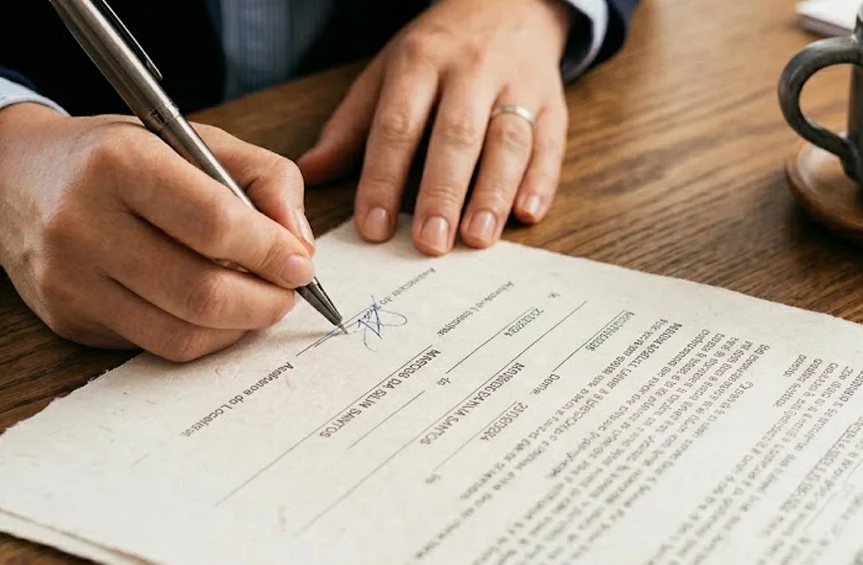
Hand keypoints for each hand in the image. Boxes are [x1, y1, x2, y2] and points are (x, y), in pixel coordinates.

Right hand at [0, 102, 316, 361]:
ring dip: (238, 328)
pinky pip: (154, 346)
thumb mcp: (191, 140)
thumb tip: (299, 246)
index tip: (299, 263)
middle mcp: (83, 222)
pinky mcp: (68, 320)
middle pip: (200, 291)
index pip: (213, 222)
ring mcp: (69, 280)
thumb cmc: (117, 157)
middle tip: (288, 293)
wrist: (11, 181)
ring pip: (180, 334)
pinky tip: (212, 313)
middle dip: (264, 302)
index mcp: (118, 162)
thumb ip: (263, 178)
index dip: (269, 250)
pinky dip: (200, 336)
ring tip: (257, 303)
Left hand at [297, 0, 572, 254]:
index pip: (398, 125)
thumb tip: (309, 174)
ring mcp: (518, 84)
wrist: (507, 3)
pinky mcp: (553, 101)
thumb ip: (351, 128)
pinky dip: (541, 180)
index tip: (374, 227)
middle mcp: (471, 70)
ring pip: (508, 141)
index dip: (384, 179)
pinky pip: (550, 142)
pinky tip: (527, 214)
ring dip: (493, 193)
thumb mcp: (386, 74)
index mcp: (419, 63)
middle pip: (456, 135)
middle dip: (442, 192)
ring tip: (476, 238)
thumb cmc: (438, 51)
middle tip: (429, 243)